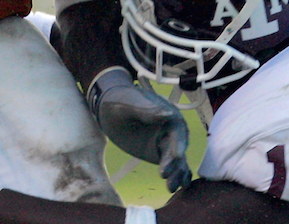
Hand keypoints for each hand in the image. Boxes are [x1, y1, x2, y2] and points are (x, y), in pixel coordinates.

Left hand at [87, 67, 190, 191]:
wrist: (109, 107)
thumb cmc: (119, 101)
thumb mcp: (130, 103)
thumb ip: (148, 109)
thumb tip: (168, 114)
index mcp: (167, 113)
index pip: (177, 130)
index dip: (178, 143)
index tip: (176, 156)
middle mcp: (171, 128)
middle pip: (177, 147)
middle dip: (174, 163)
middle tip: (165, 176)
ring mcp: (165, 141)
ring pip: (176, 159)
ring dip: (177, 173)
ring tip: (171, 188)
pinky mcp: (158, 152)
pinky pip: (171, 164)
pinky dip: (177, 174)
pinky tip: (179, 186)